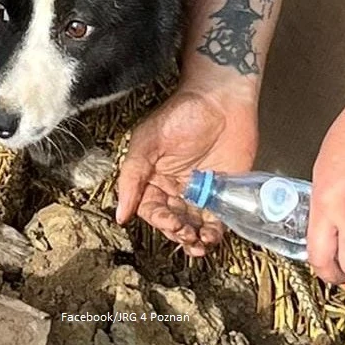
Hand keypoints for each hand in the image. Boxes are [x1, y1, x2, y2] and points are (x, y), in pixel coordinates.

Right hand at [116, 86, 258, 255]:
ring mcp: (201, 192)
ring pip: (194, 225)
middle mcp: (175, 189)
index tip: (170, 223)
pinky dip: (215, 232)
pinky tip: (212, 237)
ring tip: (199, 244)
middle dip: (178, 232)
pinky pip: (218, 219)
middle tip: (187, 235)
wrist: (221, 100)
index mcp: (153, 178)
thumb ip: (132, 178)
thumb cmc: (180, 115)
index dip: (159, 220)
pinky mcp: (225, 191)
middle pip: (173, 221)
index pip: (151, 209)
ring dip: (195, 239)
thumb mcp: (147, 143)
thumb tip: (120, 215)